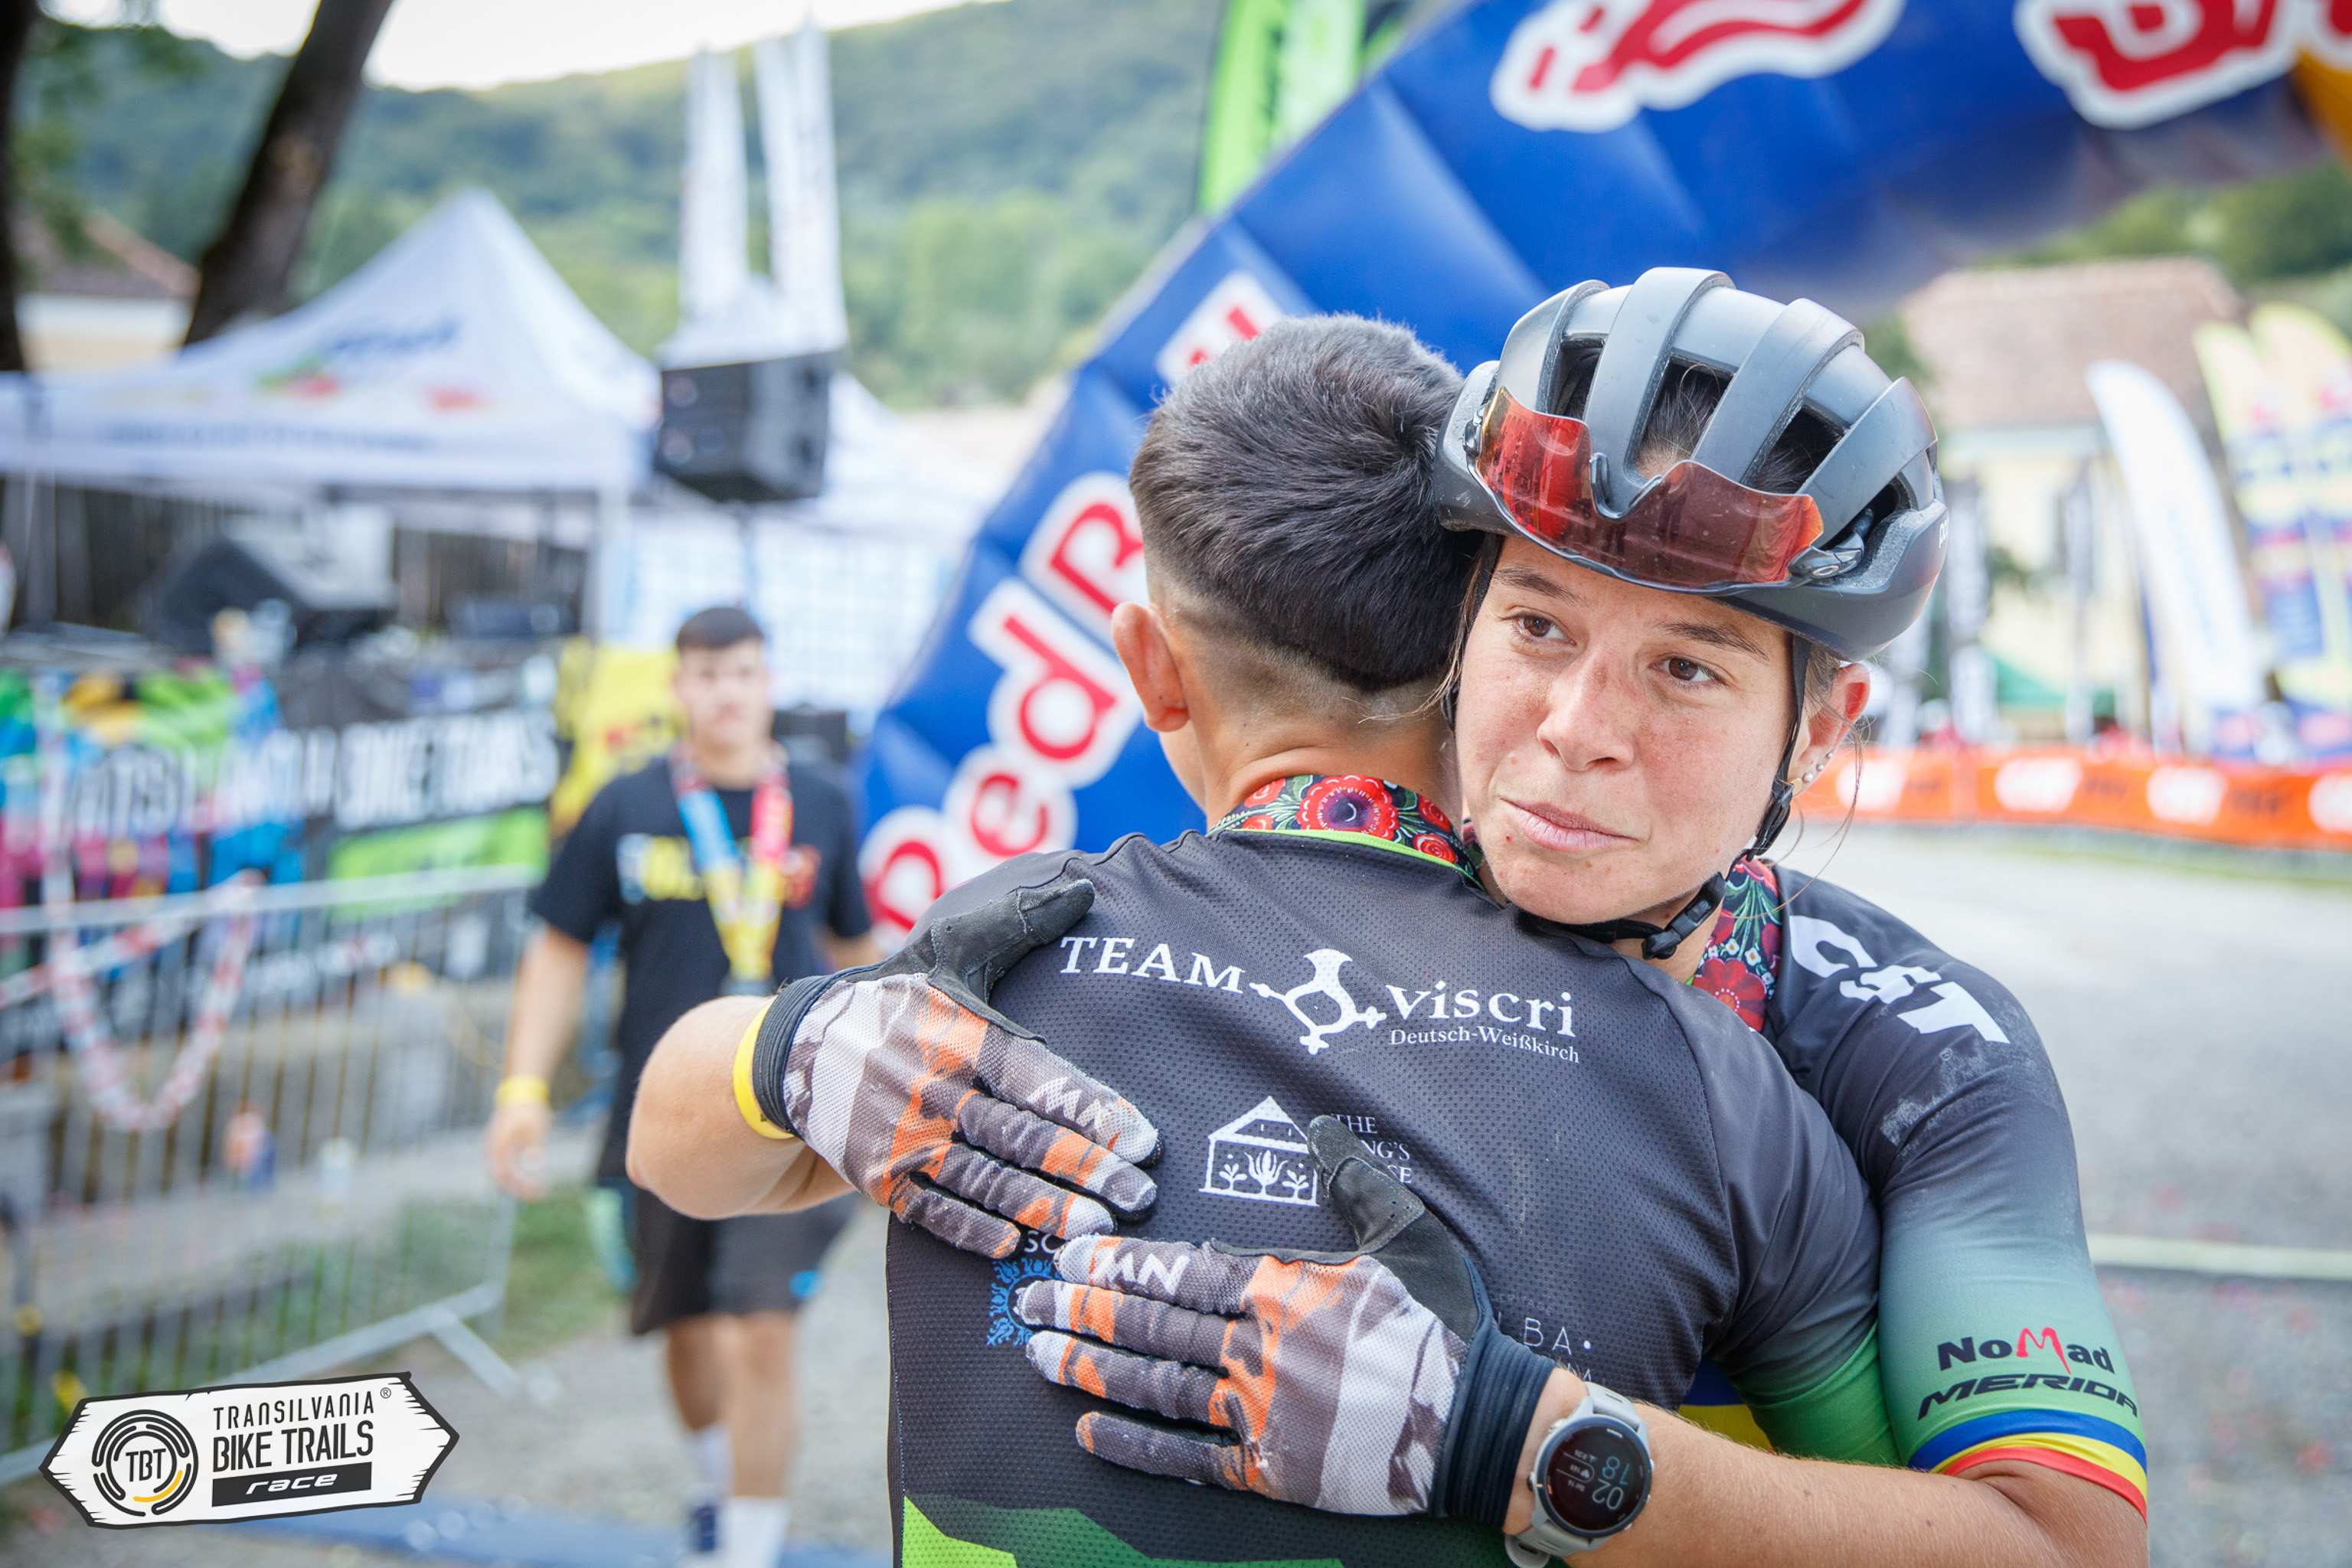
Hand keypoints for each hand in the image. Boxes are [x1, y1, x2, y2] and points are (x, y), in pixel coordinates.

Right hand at [485, 1097, 550, 1199]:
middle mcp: (493, 1148)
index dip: (517, 1187)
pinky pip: (508, 1163)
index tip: (534, 1193)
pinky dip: (519, 1172)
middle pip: (502, 1177)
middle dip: (518, 1188)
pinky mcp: (503, 1144)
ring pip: (505, 1171)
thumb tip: (534, 1165)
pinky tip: (533, 1175)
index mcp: (498, 1145)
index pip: (502, 1175)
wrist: (521, 1089)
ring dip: (519, 1181)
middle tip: (537, 1194)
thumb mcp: (535, 1126)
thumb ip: (534, 1146)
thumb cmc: (528, 1107)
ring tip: (537, 1187)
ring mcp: (497, 1146)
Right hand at [755, 877, 1160, 1259]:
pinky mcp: (877, 1177)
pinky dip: (969, 1230)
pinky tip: (1013, 1246)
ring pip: (983, 1179)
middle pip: (1019, 1135)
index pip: (1036, 1075)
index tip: (1144, 1139)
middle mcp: (933, 1088)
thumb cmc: (894, 999)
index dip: (1090, 1109)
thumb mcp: (949, 949)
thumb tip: (1086, 887)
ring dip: (1041, 1208)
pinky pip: (930, 1211)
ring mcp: (902, 1138)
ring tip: (1095, 1229)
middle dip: (1085, 1169)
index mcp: (960, 1035)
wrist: (790, 1050)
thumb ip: (1017, 923)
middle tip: (1141, 1196)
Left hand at [1015, 1118, 1559, 1522]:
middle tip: (1024, 1302)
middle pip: (1151, 1327)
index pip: (1179, 1272)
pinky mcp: (1270, 1470)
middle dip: (1079, 1313)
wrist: (1482, 1425)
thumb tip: (1322, 1125)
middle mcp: (1258, 1351)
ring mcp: (1260, 1414)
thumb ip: (1355, 1179)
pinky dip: (1133, 1445)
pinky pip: (1187, 1457)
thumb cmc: (1445, 1322)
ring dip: (1089, 1370)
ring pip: (1155, 1387)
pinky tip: (1089, 1430)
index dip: (1118, 1266)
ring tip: (1037, 1356)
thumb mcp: (1407, 1235)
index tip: (1068, 1257)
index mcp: (1282, 1289)